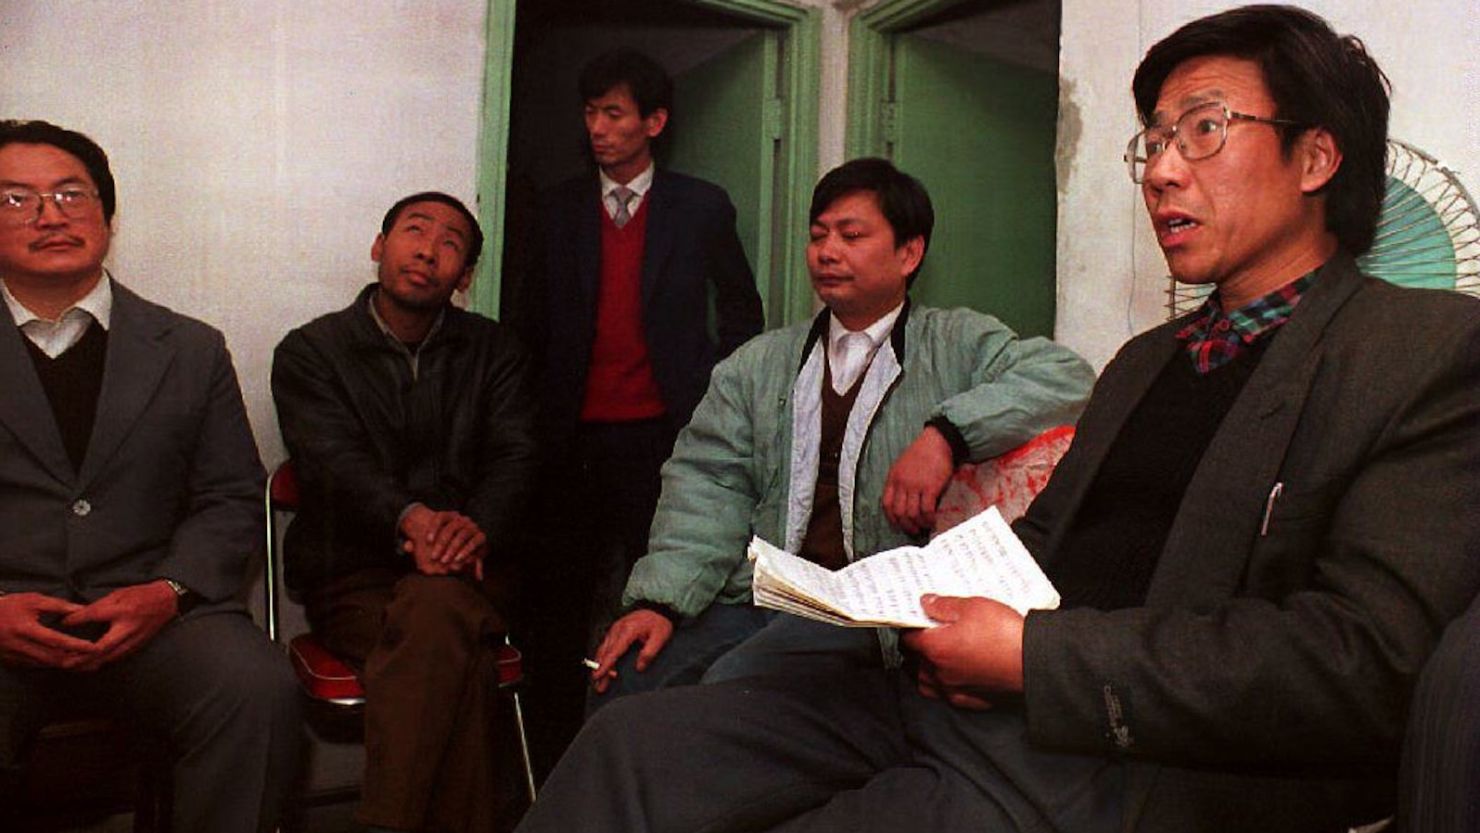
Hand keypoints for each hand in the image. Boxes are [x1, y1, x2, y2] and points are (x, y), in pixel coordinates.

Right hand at [0, 592, 100, 668]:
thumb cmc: (9, 606)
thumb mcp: (33, 600)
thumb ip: (58, 606)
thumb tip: (81, 610)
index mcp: (25, 628)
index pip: (55, 640)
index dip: (75, 645)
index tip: (92, 647)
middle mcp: (19, 645)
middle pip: (52, 657)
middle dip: (74, 659)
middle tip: (93, 659)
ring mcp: (13, 656)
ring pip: (44, 664)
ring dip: (65, 664)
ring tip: (85, 663)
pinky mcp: (10, 661)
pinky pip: (35, 666)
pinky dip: (51, 665)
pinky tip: (65, 663)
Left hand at [59, 582, 179, 670]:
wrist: (167, 601)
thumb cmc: (141, 595)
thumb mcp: (119, 594)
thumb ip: (99, 605)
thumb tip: (77, 615)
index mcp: (123, 610)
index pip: (95, 615)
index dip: (77, 619)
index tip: (61, 623)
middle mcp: (127, 628)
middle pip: (101, 647)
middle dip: (81, 657)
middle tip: (63, 663)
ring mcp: (133, 640)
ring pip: (108, 657)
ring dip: (89, 664)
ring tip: (73, 667)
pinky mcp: (136, 646)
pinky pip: (116, 658)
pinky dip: (101, 662)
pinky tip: (90, 665)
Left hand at [401, 506, 487, 577]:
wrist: (470, 545)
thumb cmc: (446, 544)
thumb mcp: (432, 544)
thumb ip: (418, 545)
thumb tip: (407, 546)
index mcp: (450, 516)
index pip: (440, 517)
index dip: (433, 528)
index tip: (426, 541)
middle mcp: (462, 519)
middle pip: (450, 528)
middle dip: (442, 543)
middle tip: (434, 557)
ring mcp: (472, 527)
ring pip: (462, 535)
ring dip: (453, 548)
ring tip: (444, 560)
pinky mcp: (481, 536)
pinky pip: (474, 542)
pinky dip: (466, 551)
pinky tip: (458, 559)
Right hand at [589, 609, 673, 693]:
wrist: (657, 608)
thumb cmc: (658, 622)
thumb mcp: (660, 637)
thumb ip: (649, 652)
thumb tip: (639, 667)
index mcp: (628, 630)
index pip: (614, 651)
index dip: (605, 665)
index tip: (598, 675)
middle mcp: (618, 629)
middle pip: (605, 652)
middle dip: (600, 670)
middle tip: (599, 686)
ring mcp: (615, 629)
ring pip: (603, 649)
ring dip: (599, 665)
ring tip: (598, 680)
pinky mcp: (615, 631)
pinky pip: (605, 645)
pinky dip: (602, 657)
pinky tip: (601, 667)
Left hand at [882, 426, 955, 535]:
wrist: (937, 441)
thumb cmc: (922, 452)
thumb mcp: (903, 465)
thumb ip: (900, 481)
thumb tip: (904, 500)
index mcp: (893, 478)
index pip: (886, 504)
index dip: (892, 518)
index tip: (898, 524)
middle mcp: (902, 483)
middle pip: (899, 512)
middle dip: (906, 525)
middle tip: (913, 530)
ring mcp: (915, 486)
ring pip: (912, 514)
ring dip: (918, 524)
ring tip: (924, 526)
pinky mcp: (930, 488)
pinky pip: (927, 510)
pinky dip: (929, 519)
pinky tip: (933, 520)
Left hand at [900, 595, 1024, 710]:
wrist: (1033, 662)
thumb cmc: (1004, 634)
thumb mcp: (972, 606)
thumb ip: (943, 605)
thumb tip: (925, 603)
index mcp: (934, 648)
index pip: (908, 638)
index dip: (909, 627)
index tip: (915, 620)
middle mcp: (939, 672)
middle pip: (914, 662)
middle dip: (916, 649)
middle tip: (926, 635)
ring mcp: (954, 689)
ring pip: (927, 682)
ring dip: (925, 670)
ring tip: (934, 657)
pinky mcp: (971, 700)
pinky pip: (947, 695)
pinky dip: (945, 686)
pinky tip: (953, 676)